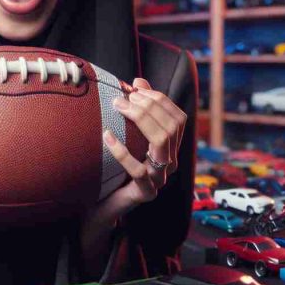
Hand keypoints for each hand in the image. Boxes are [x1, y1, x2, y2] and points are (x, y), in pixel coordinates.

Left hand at [101, 77, 187, 212]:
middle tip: (122, 98)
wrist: (106, 203)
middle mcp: (171, 162)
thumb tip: (138, 81)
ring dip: (139, 120)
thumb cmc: (117, 166)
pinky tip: (106, 135)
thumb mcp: (128, 134)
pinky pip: (137, 170)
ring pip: (161, 143)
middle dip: (147, 106)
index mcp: (171, 147)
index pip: (178, 117)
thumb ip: (137, 110)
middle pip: (170, 127)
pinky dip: (121, 150)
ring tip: (117, 108)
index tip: (136, 89)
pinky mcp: (146, 192)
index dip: (159, 99)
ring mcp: (160, 179)